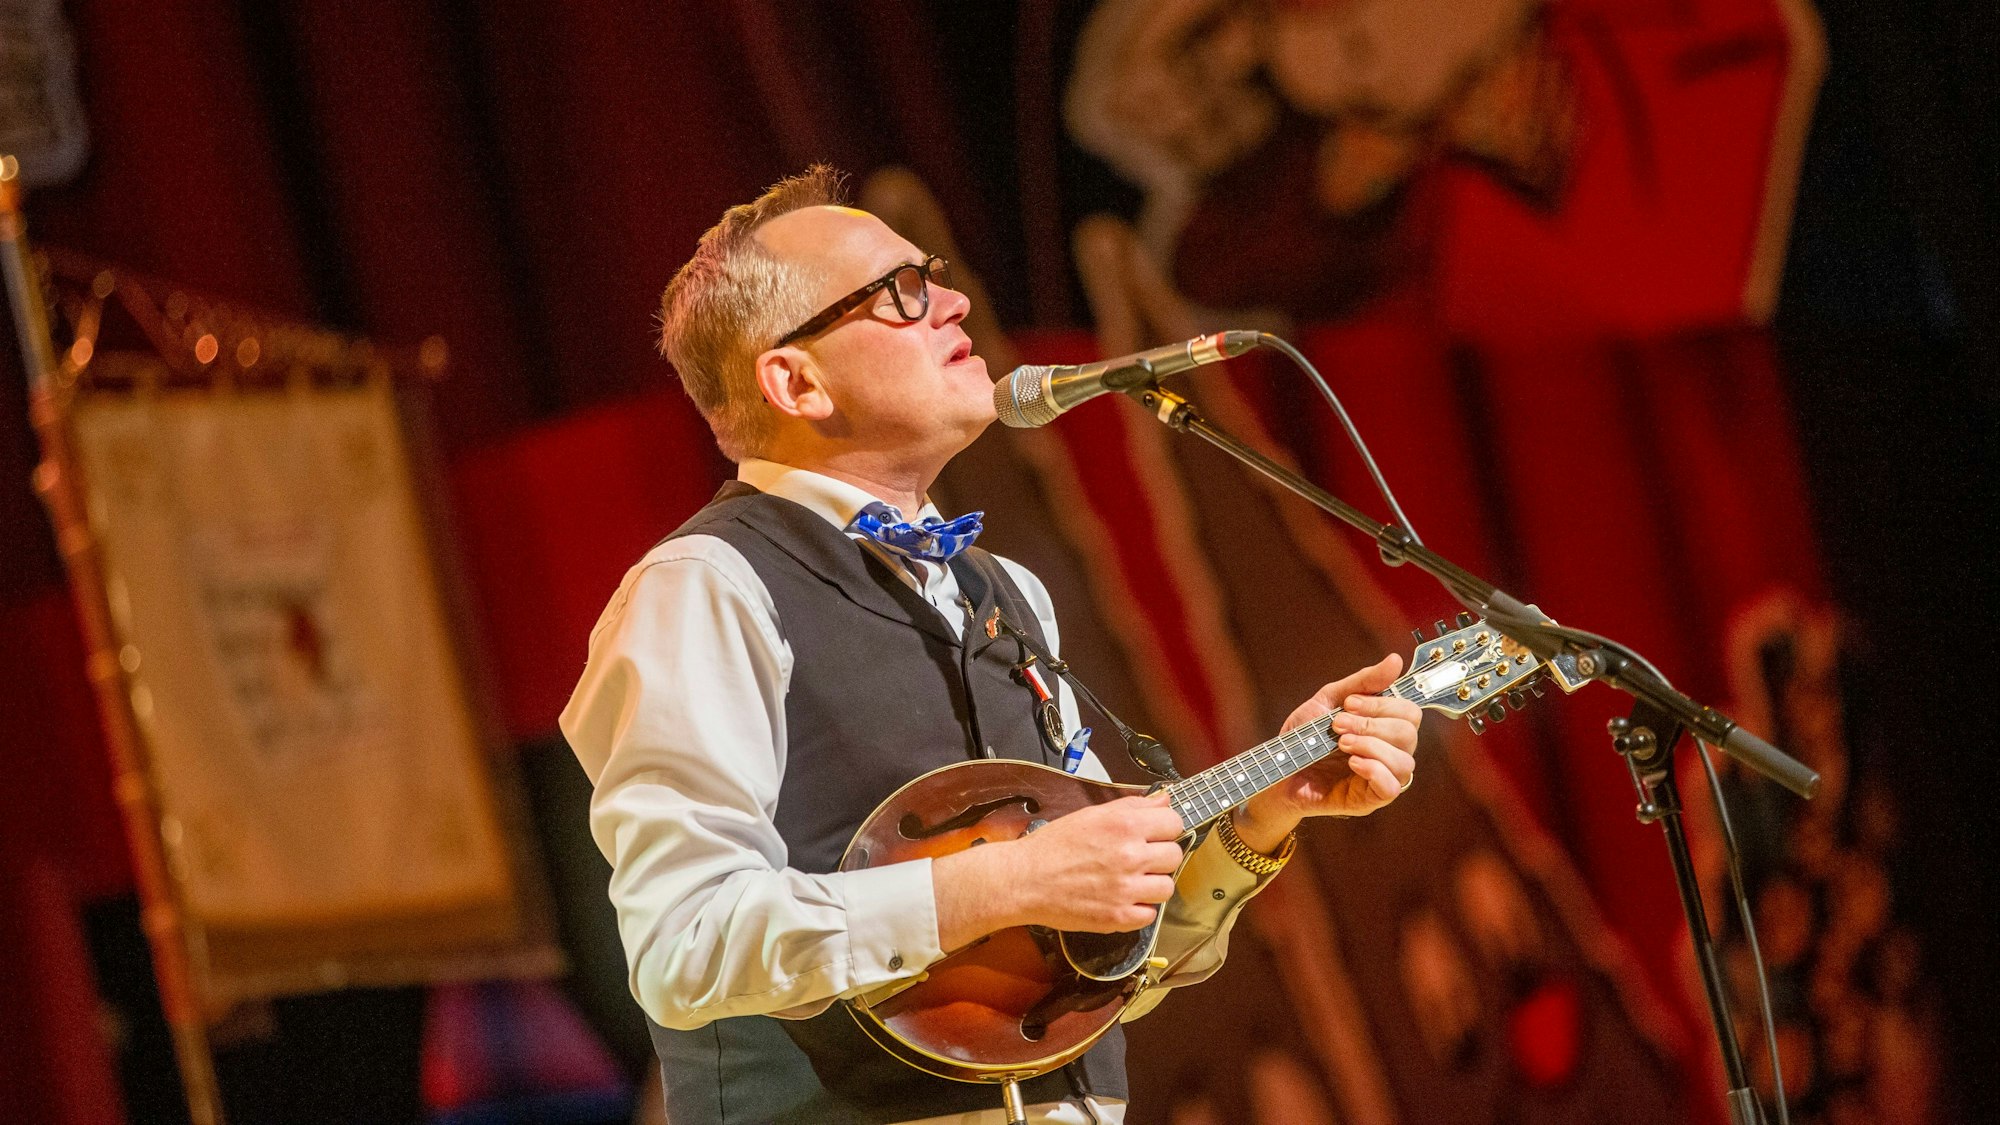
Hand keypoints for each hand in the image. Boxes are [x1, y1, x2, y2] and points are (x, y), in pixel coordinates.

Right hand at [933, 794, 1185, 947]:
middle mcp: (1130, 856)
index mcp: (1124, 825)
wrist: (1024, 880)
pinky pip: (1150, 914)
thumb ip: (1131, 806)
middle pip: (1175, 856)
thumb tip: (1164, 800)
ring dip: (1152, 884)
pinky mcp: (1119, 917)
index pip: (1174, 823)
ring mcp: (1126, 889)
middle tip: (1139, 858)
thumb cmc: (1053, 846)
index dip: (1164, 827)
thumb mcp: (1091, 815)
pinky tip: (1121, 899)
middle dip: (1159, 856)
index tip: (1154, 834)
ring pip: (1167, 887)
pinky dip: (1139, 909)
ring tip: (1130, 880)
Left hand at [1236, 653, 1420, 851]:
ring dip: (1372, 746)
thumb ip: (1363, 682)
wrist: (1276, 768)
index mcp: (1384, 728)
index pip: (1410, 712)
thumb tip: (1395, 661)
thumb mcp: (1329, 700)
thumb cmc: (1304, 736)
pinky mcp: (1369, 800)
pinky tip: (1351, 763)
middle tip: (1338, 725)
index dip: (1382, 705)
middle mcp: (1389, 752)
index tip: (1348, 704)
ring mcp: (1382, 777)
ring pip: (1406, 762)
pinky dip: (1374, 770)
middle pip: (1409, 733)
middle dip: (1372, 724)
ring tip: (1341, 744)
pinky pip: (1392, 788)